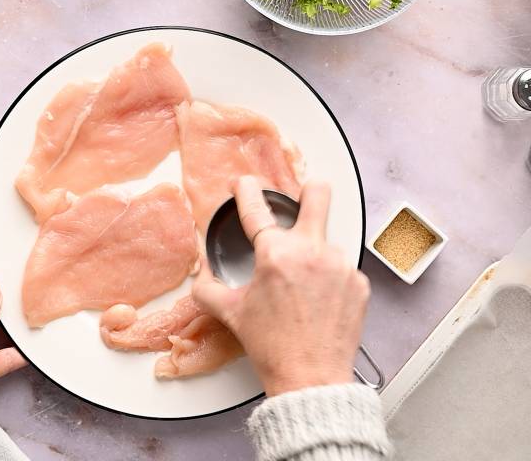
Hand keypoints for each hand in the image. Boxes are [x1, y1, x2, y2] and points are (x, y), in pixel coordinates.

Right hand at [193, 176, 369, 395]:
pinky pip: (341, 270)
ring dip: (313, 255)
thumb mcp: (231, 313)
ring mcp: (341, 266)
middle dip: (310, 188)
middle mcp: (312, 252)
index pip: (256, 210)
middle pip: (319, 194)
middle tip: (303, 194)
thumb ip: (208, 287)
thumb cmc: (272, 346)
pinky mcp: (359, 284)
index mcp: (276, 255)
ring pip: (326, 243)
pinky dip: (329, 280)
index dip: (246, 191)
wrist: (310, 378)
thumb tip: (203, 272)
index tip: (244, 184)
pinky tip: (319, 302)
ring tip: (303, 289)